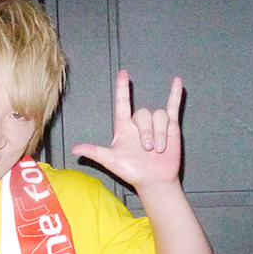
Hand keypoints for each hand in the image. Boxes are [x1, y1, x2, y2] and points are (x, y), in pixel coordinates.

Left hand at [71, 70, 182, 191]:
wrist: (153, 180)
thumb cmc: (132, 171)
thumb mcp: (111, 160)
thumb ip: (94, 152)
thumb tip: (74, 149)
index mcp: (124, 127)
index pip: (123, 103)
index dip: (122, 88)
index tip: (123, 73)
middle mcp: (139, 124)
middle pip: (143, 113)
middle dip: (147, 132)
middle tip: (147, 149)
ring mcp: (155, 124)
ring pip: (158, 115)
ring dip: (159, 133)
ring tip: (158, 149)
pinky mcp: (170, 127)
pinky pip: (173, 107)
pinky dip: (175, 94)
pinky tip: (177, 81)